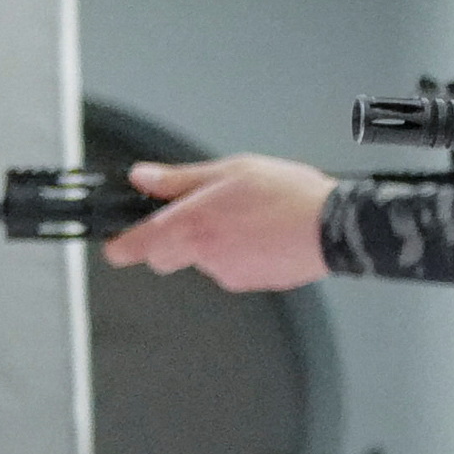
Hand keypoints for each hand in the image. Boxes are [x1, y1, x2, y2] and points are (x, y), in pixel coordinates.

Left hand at [103, 157, 329, 290]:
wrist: (336, 227)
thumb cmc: (289, 197)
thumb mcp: (229, 170)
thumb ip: (179, 178)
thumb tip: (144, 177)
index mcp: (189, 225)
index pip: (132, 247)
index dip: (120, 245)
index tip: (117, 242)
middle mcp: (203, 255)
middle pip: (164, 258)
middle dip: (172, 240)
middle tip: (199, 216)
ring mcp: (228, 274)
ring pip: (204, 261)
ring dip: (214, 245)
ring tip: (248, 219)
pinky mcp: (253, 284)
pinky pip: (234, 269)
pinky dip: (242, 255)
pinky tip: (264, 235)